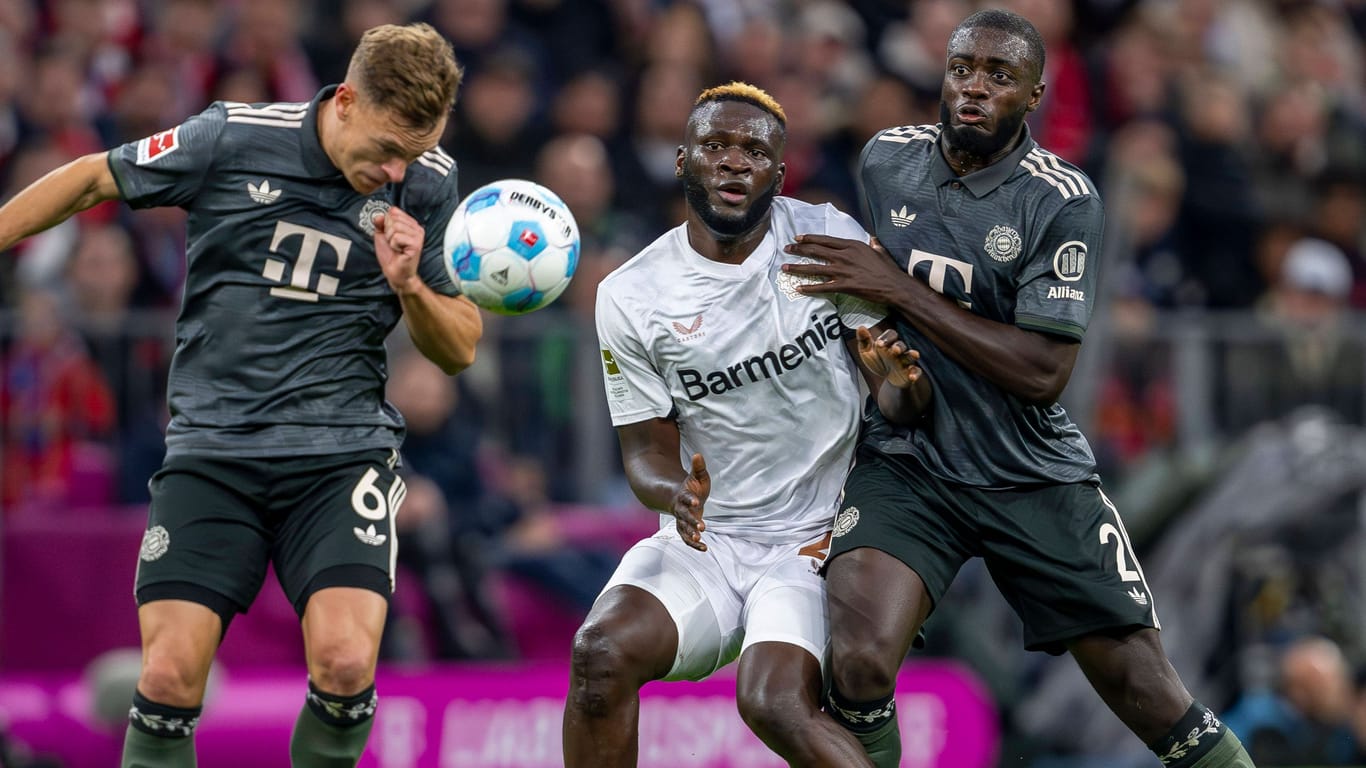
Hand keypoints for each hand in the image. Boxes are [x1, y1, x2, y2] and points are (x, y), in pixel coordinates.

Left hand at [374, 206, 425, 293]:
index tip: (390, 236)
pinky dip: (394, 245)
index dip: (386, 223)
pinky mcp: (416, 244)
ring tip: (396, 247)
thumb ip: (380, 223)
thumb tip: (379, 216)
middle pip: (393, 218)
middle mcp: (417, 228)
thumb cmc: (391, 255)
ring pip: (395, 227)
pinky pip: (397, 237)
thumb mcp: (382, 235)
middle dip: (387, 232)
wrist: (395, 273)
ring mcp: (418, 236)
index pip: (393, 211)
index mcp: (410, 223)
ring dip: (390, 239)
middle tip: (393, 243)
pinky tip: (400, 251)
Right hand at [670, 453, 708, 551]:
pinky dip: (694, 544)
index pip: (687, 498)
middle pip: (685, 516)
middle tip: (701, 527)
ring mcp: (682, 520)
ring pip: (684, 529)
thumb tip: (698, 454)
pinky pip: (688, 538)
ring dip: (691, 535)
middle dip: (692, 522)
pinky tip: (704, 548)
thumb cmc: (691, 487)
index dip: (691, 500)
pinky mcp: (685, 528)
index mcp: (684, 496)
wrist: (680, 498)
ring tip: (700, 540)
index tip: (696, 502)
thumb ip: (698, 467)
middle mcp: (681, 510)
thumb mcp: (696, 476)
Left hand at [783, 235, 904, 303]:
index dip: (810, 238)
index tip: (798, 238)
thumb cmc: (888, 269)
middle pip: (816, 251)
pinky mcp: (844, 285)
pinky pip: (822, 287)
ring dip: (798, 268)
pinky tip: (799, 288)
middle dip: (799, 249)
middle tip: (786, 249)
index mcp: (852, 245)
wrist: (893, 286)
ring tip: (784, 267)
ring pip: (815, 268)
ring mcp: (843, 271)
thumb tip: (872, 239)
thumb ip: (873, 244)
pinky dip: (809, 288)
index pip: (826, 240)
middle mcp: (844, 256)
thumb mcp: (880, 251)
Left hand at [856, 326, 921, 387]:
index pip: (890, 335)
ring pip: (911, 356)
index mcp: (888, 343)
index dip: (886, 338)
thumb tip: (861, 327)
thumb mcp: (867, 351)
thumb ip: (863, 340)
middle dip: (898, 346)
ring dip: (912, 355)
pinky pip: (916, 371)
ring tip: (914, 354)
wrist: (888, 378)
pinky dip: (915, 373)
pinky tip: (911, 376)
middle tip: (895, 350)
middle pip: (901, 345)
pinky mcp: (911, 372)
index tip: (878, 344)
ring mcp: (906, 361)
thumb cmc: (878, 361)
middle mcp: (899, 350)